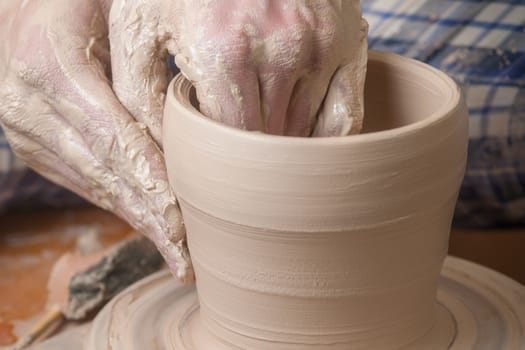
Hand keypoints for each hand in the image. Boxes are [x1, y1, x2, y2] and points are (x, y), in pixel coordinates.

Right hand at [0, 0, 192, 281]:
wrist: (18, 12)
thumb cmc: (75, 5)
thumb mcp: (111, 18)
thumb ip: (141, 75)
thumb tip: (185, 133)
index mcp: (52, 69)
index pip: (114, 141)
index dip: (151, 185)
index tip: (183, 224)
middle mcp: (31, 110)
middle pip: (105, 175)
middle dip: (150, 220)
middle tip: (185, 259)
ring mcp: (27, 133)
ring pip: (94, 186)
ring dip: (138, 222)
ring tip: (174, 254)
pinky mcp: (34, 147)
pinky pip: (82, 182)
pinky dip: (119, 206)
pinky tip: (147, 225)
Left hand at [109, 0, 367, 136]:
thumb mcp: (139, 27)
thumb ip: (137, 95)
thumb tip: (158, 156)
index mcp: (223, 53)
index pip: (231, 143)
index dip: (221, 161)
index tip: (212, 165)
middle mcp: (280, 52)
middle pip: (270, 142)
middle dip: (250, 156)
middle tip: (235, 156)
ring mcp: (320, 47)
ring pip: (305, 134)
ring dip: (283, 146)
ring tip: (262, 137)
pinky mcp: (348, 41)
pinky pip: (345, 116)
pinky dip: (324, 138)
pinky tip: (302, 137)